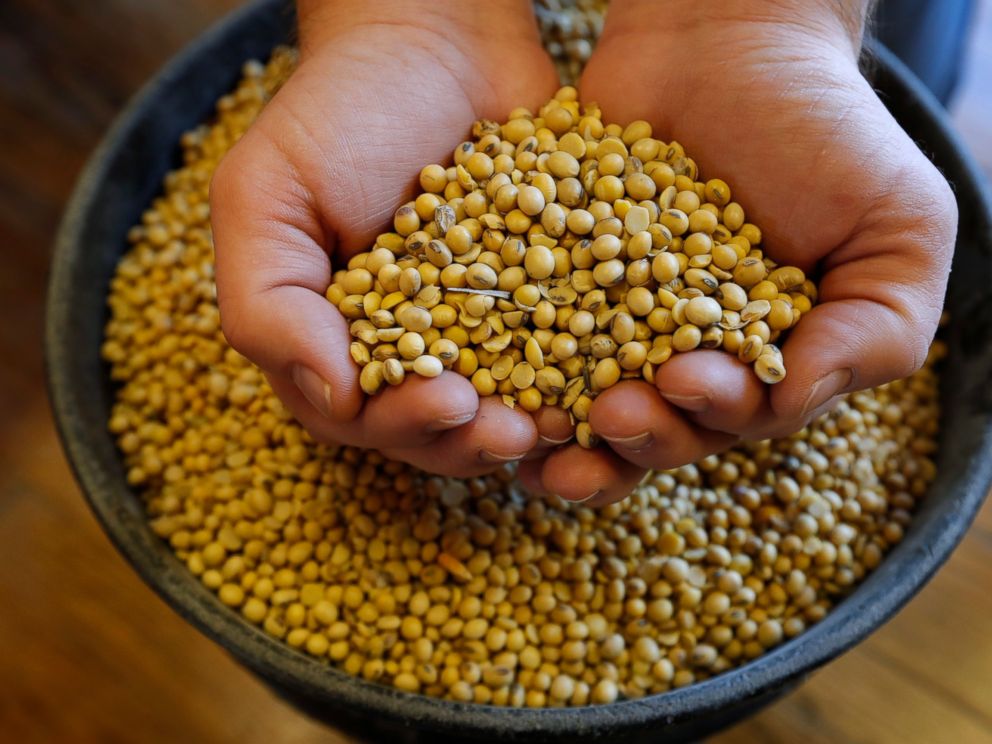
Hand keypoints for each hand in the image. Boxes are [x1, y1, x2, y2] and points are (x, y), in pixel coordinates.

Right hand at [211, 0, 559, 475]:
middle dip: (475, 438)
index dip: (406, 423)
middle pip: (441, 426)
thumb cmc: (339, 113)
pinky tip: (615, 377)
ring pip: (507, 404)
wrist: (435, 39)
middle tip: (513, 431)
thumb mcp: (266, 197)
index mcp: (339, 340)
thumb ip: (268, 305)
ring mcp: (483, 326)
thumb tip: (336, 400)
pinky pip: (569, 349)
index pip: (364, 416)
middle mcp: (414, 347)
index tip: (447, 402)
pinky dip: (588, 372)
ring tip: (567, 423)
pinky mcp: (546, 296)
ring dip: (535, 424)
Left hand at [519, 0, 956, 502]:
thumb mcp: (898, 223)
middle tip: (609, 414)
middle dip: (632, 435)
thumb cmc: (823, 128)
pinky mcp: (550, 283)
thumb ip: (880, 325)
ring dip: (559, 434)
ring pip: (579, 405)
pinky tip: (483, 378)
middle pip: (652, 427)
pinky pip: (521, 334)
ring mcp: (608, 322)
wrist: (725, 39)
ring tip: (533, 436)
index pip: (734, 418)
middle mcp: (679, 355)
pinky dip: (504, 364)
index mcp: (756, 360)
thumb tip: (799, 397)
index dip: (711, 415)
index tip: (689, 377)